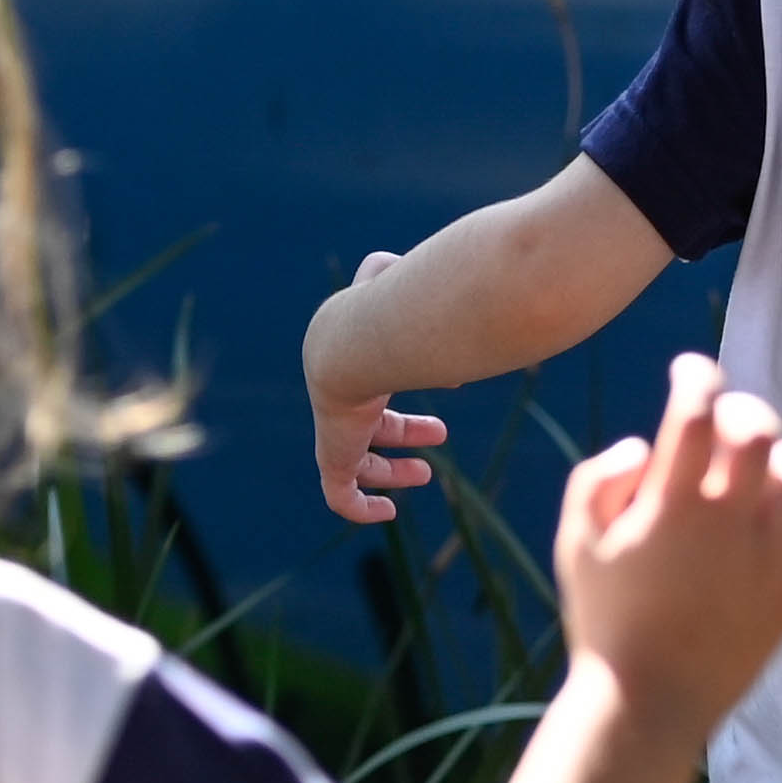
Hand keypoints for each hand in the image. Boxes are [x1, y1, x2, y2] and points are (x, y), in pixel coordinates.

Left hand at [309, 251, 446, 523]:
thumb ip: (392, 270)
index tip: (450, 387)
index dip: (406, 391)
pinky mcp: (331, 454)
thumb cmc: (386, 308)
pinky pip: (338, 495)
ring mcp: (331, 428)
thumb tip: (405, 272)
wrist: (357, 340)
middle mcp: (337, 396)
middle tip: (440, 432)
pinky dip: (360, 508)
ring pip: (354, 463)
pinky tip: (386, 511)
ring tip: (424, 474)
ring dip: (388, 473)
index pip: (373, 386)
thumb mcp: (391, 278)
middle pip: (367, 425)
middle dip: (403, 433)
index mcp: (351, 362)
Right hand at [553, 352, 781, 729]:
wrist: (648, 705)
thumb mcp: (574, 546)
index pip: (696, 411)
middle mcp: (726, 523)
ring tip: (765, 467)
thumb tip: (644, 446)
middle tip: (726, 422)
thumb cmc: (604, 623)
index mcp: (669, 505)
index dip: (696, 376)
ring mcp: (768, 558)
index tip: (690, 373)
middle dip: (742, 410)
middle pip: (757, 431)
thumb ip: (597, 481)